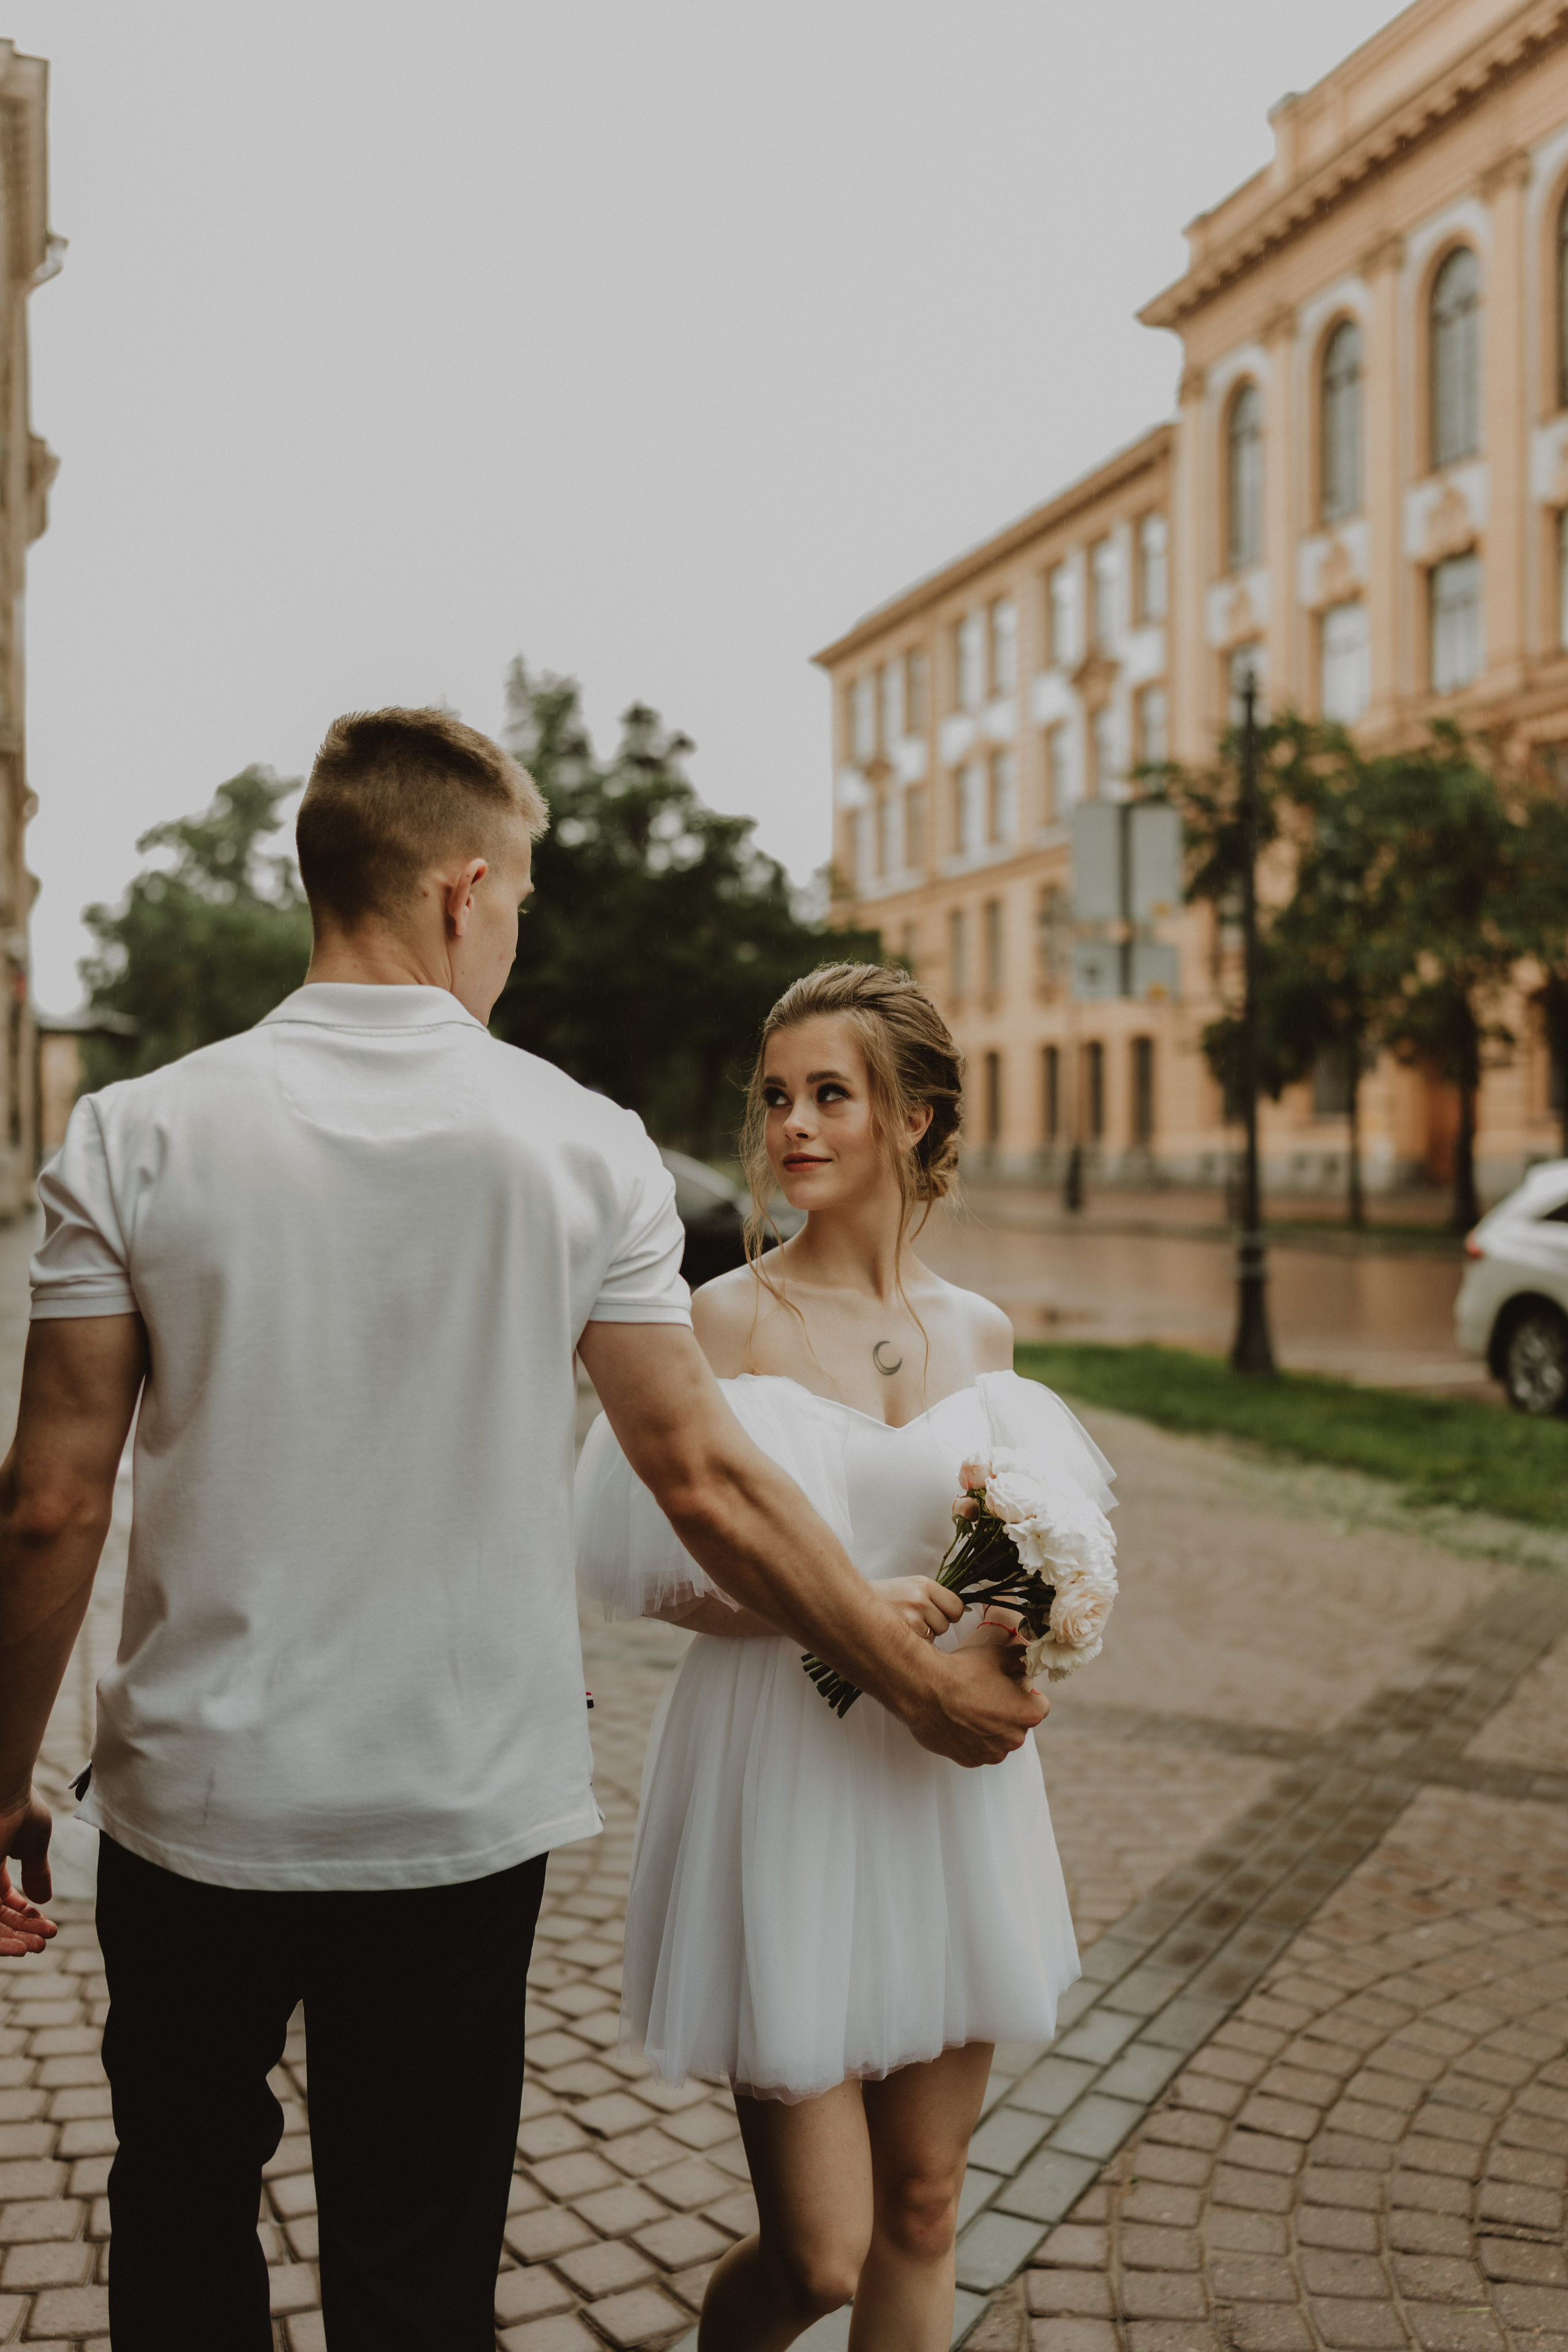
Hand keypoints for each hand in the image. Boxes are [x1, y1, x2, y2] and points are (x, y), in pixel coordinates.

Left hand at [0, 1792, 56, 1955]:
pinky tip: (23, 1945)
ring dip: (13, 1941)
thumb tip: (44, 1899)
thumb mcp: (35, 1844)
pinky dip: (2, 1940)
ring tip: (37, 1948)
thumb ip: (37, 1871)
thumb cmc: (19, 1808)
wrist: (4, 1793)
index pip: (4, 1901)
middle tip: (44, 1944)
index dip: (26, 1916)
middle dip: (21, 1932)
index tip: (48, 1923)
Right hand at [873, 1577, 965, 1642]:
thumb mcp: (911, 1587)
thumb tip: (965, 1611)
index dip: (951, 1614)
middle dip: (935, 1625)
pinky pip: (922, 1646)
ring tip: (905, 1624)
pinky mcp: (903, 1635)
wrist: (852, 1605)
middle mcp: (919, 1599)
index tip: (940, 1613)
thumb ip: (936, 1597)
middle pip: (947, 1624)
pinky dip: (915, 1644)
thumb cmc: (887, 1599)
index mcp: (924, 1584)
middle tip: (914, 1617)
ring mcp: (911, 1618)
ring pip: (935, 1636)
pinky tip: (900, 1633)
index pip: (957, 1606)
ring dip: (925, 1635)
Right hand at [906, 1642, 1047, 1768]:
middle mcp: (1014, 1739)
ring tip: (969, 1707)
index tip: (1010, 1686)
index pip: (1040, 1705)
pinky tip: (958, 1720)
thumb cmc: (962, 1671)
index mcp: (1027, 1714)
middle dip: (1008, 1711)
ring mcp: (991, 1753)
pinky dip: (972, 1739)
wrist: (924, 1689)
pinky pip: (979, 1749)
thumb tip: (1028, 1656)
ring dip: (991, 1728)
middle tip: (986, 1693)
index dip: (1027, 1693)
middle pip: (1019, 1724)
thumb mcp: (997, 1654)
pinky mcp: (970, 1760)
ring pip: (999, 1739)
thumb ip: (1020, 1658)